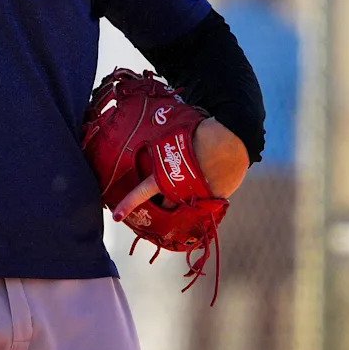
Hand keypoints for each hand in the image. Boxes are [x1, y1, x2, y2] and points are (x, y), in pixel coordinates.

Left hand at [112, 118, 248, 221]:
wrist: (232, 137)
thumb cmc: (202, 133)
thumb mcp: (174, 139)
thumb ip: (163, 151)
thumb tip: (152, 149)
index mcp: (167, 176)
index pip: (143, 192)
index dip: (128, 204)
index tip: (116, 216)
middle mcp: (181, 190)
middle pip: (167, 205)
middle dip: (165, 201)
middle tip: (168, 189)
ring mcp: (199, 197)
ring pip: (187, 206)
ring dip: (185, 200)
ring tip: (190, 184)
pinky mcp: (216, 198)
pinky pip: (206, 202)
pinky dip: (204, 194)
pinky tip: (208, 180)